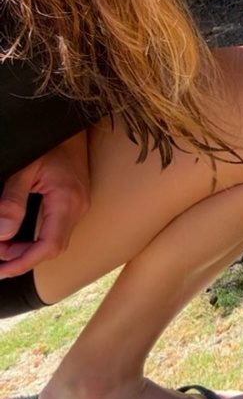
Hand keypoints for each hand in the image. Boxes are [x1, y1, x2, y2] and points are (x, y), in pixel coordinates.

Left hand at [0, 132, 89, 277]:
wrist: (71, 129)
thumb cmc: (49, 144)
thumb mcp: (23, 169)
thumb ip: (12, 201)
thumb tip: (2, 234)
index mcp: (67, 200)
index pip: (50, 246)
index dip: (24, 262)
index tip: (0, 270)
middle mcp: (78, 207)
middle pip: (53, 248)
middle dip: (21, 259)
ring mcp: (79, 206)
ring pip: (54, 242)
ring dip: (27, 250)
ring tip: (1, 249)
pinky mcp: (74, 205)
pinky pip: (56, 232)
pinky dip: (35, 241)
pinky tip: (17, 239)